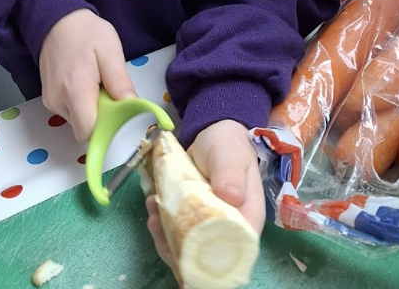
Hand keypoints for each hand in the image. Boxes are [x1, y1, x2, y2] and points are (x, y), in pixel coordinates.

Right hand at [38, 9, 136, 140]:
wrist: (56, 20)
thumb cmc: (86, 32)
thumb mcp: (110, 51)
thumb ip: (120, 82)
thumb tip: (133, 107)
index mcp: (75, 90)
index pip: (88, 131)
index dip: (106, 128)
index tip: (118, 113)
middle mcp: (58, 100)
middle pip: (83, 128)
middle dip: (100, 117)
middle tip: (108, 90)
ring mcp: (50, 101)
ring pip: (77, 121)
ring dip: (90, 109)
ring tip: (95, 82)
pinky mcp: (48, 98)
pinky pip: (69, 112)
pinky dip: (80, 104)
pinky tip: (84, 82)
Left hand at [146, 120, 264, 285]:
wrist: (213, 134)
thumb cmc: (228, 146)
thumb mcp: (230, 157)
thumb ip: (231, 175)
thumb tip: (232, 197)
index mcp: (245, 222)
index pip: (232, 255)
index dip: (210, 264)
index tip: (185, 256)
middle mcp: (227, 230)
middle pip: (204, 257)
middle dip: (178, 250)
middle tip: (158, 224)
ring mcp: (207, 226)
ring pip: (186, 247)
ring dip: (164, 235)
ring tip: (153, 211)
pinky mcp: (191, 218)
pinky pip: (176, 230)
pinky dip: (161, 223)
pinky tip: (154, 204)